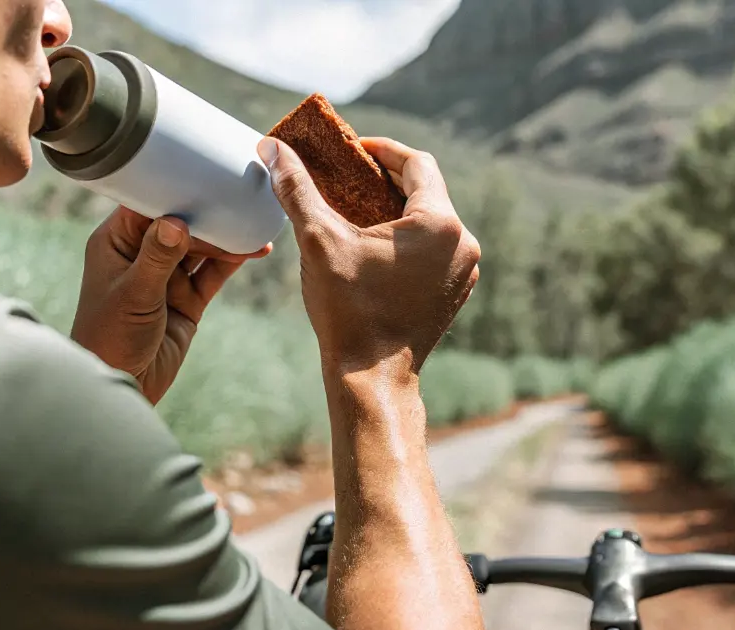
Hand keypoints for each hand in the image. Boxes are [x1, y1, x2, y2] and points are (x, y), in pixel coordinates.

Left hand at [71, 206, 271, 403]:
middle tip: (239, 200)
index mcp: (117, 243)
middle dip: (209, 213)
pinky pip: (213, 273)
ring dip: (226, 237)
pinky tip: (254, 250)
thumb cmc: (110, 339)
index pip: (148, 205)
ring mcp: (166, 277)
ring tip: (254, 225)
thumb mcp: (134, 295)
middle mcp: (142, 254)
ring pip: (201, 247)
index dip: (175, 190)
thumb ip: (157, 257)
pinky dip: (233, 261)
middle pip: (181, 222)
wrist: (123, 385)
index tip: (204, 176)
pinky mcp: (187, 299)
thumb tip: (177, 222)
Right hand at [257, 136, 480, 375]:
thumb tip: (271, 147)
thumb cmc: (348, 311)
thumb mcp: (318, 241)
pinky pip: (434, 250)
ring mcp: (463, 271)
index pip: (416, 163)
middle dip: (386, 179)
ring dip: (398, 209)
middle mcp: (463, 244)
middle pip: (426, 191)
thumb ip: (297, 189)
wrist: (371, 378)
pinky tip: (374, 245)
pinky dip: (408, 239)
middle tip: (350, 175)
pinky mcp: (454, 292)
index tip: (353, 149)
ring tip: (358, 208)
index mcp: (440, 224)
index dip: (382, 150)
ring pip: (432, 222)